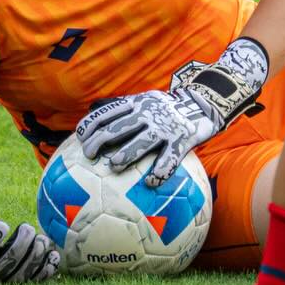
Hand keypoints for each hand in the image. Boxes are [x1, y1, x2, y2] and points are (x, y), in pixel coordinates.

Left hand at [75, 89, 211, 187]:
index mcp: (137, 104)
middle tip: (88, 156)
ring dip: (125, 155)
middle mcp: (148, 113)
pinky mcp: (182, 139)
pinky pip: (169, 159)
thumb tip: (98, 122)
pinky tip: (151, 183)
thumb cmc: (169, 108)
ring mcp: (165, 126)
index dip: (90, 124)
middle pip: (118, 128)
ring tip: (115, 165)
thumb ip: (127, 110)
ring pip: (141, 142)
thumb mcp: (147, 101)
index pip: (107, 113)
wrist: (204, 103)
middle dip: (99, 141)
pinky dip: (159, 172)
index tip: (79, 138)